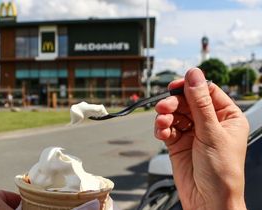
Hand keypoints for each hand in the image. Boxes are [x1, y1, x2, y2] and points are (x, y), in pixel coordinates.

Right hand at [154, 68, 248, 209]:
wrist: (207, 201)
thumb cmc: (221, 173)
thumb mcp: (211, 133)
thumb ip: (200, 103)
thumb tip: (194, 76)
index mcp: (227, 117)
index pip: (207, 92)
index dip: (190, 87)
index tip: (175, 86)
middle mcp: (209, 123)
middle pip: (187, 102)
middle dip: (174, 103)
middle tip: (164, 107)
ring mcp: (193, 133)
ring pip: (175, 114)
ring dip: (166, 116)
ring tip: (162, 122)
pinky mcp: (178, 143)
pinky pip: (166, 128)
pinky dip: (162, 129)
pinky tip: (162, 132)